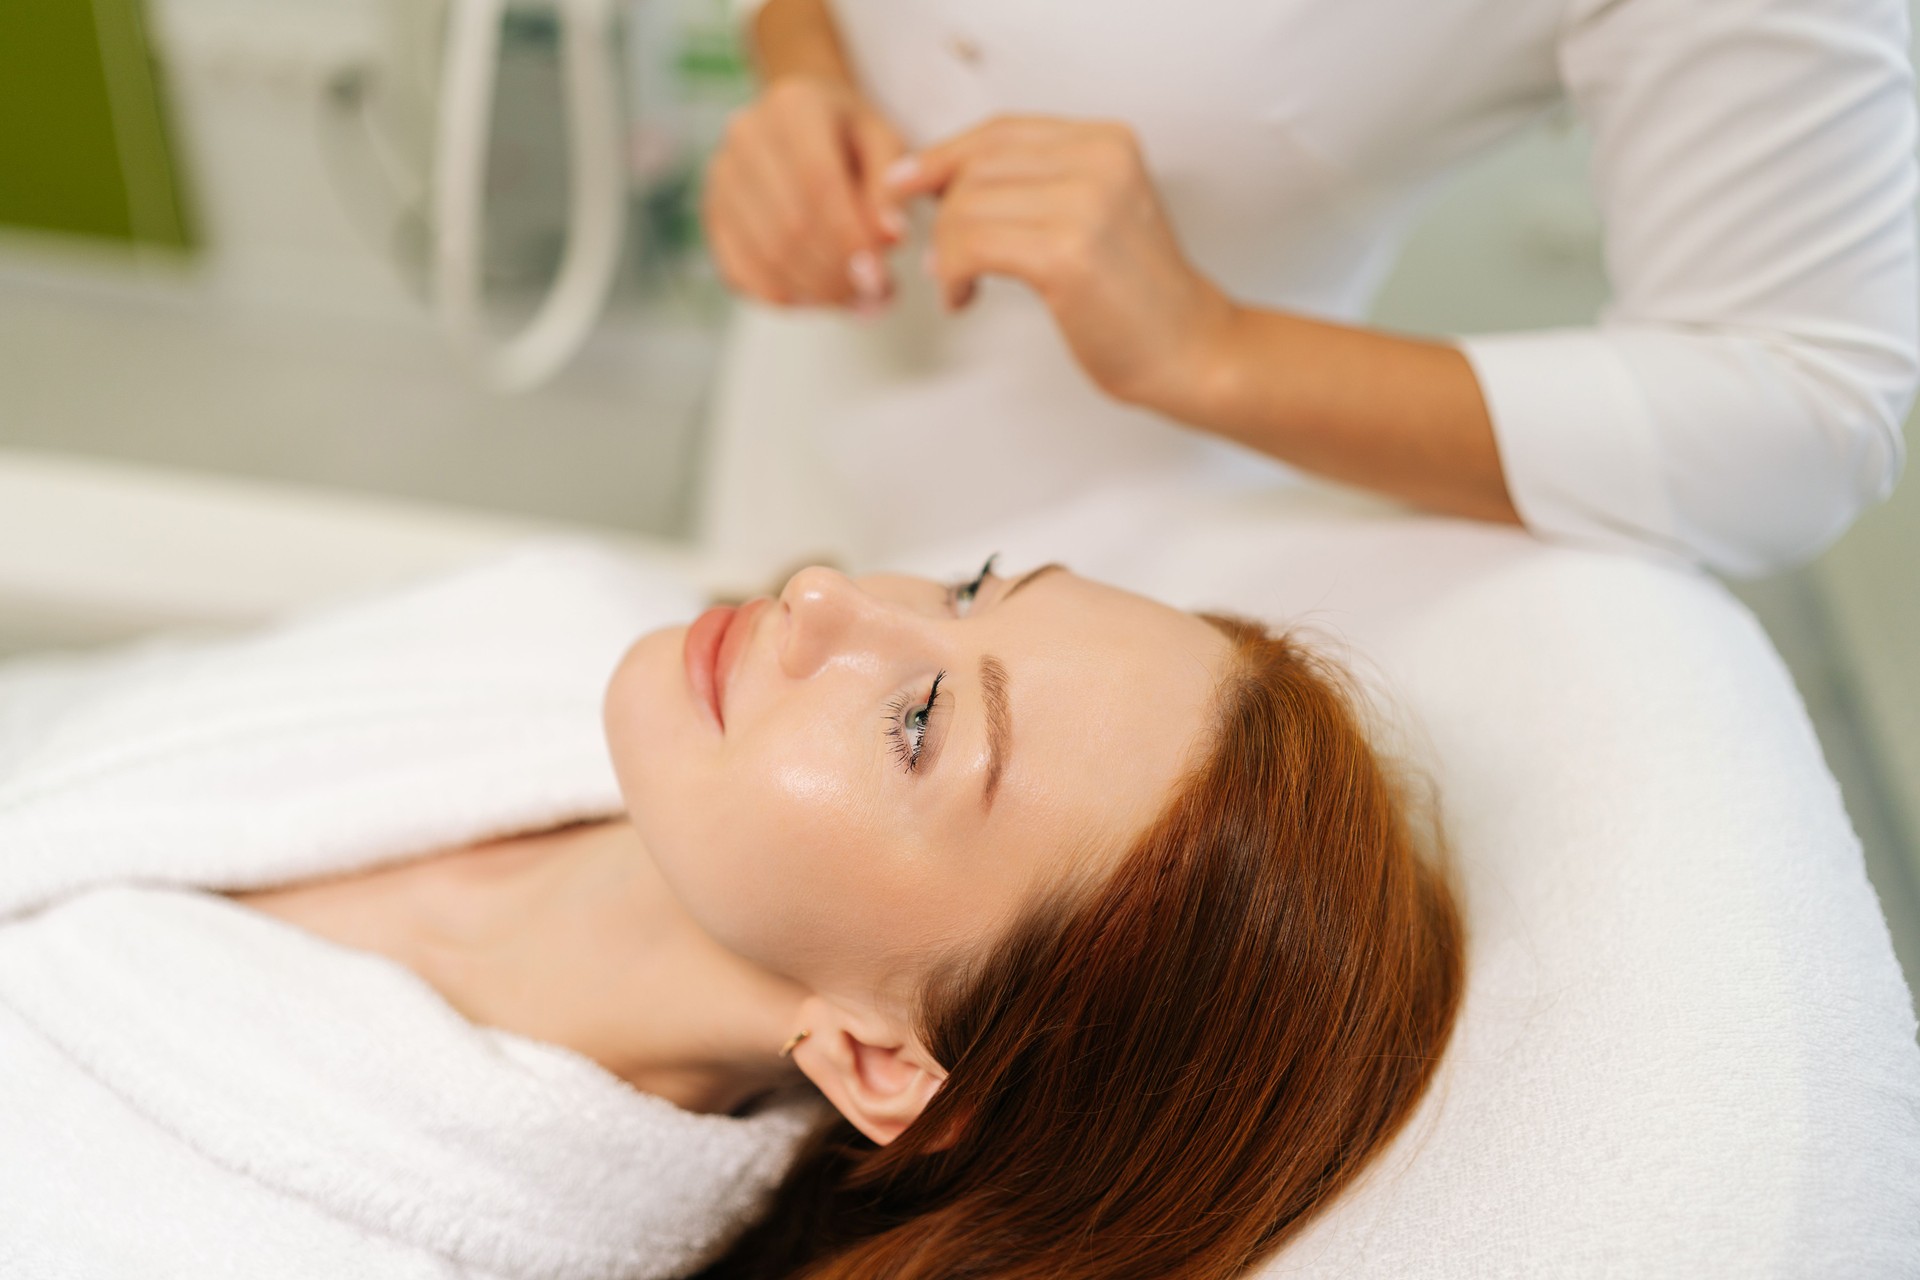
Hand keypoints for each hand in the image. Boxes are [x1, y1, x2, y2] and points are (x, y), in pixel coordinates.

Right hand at [701, 75, 908, 310]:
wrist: (804, 122)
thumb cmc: (852, 136)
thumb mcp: (886, 141)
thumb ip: (892, 187)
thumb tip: (890, 237)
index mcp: (793, 108)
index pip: (818, 184)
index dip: (850, 238)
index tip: (882, 275)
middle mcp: (746, 137)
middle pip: (791, 225)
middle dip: (838, 273)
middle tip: (877, 296)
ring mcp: (721, 177)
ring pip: (767, 255)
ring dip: (817, 292)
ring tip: (859, 301)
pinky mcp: (712, 215)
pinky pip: (742, 273)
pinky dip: (785, 297)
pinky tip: (821, 298)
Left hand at [884, 116, 1238, 410]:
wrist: (1190, 350)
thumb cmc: (1135, 295)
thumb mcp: (1093, 213)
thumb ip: (1035, 184)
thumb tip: (941, 175)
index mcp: (1107, 142)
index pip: (999, 132)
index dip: (942, 156)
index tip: (903, 184)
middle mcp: (1099, 161)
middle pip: (976, 167)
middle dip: (942, 214)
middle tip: (942, 259)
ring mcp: (1085, 204)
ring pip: (966, 206)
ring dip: (946, 250)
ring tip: (958, 283)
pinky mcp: (1066, 253)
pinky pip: (971, 245)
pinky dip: (953, 272)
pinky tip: (963, 296)